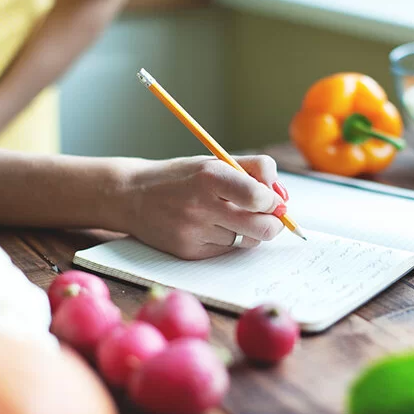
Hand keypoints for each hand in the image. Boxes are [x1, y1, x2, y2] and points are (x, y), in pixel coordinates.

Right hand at [122, 155, 287, 259]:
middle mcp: (201, 205)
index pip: (258, 196)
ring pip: (246, 241)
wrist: (132, 196)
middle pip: (262, 228)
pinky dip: (226, 241)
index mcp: (210, 176)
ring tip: (226, 216)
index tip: (272, 200)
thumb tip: (281, 197)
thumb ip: (255, 170)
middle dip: (273, 224)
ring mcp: (193, 232)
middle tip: (269, 217)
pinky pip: (226, 251)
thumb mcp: (215, 161)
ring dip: (246, 231)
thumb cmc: (183, 177)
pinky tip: (208, 227)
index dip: (273, 201)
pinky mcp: (189, 252)